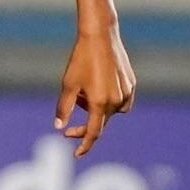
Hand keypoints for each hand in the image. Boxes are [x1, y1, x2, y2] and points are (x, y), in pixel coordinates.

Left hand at [55, 24, 134, 155]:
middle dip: (84, 127)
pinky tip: (97, 91)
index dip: (84, 145)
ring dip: (96, 112)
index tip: (77, 154)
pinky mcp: (131, 84)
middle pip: (100, 123)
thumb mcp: (68, 84)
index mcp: (99, 103)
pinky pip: (121, 102)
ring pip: (110, 113)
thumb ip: (63, 108)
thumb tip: (58, 127)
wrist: (100, 36)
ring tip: (82, 94)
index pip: (93, 133)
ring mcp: (126, 93)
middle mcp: (116, 101)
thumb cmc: (81, 59)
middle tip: (68, 128)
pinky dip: (108, 103)